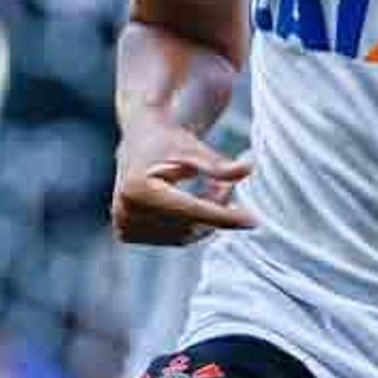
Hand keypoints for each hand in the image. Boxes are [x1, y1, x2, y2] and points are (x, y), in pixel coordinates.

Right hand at [111, 117, 255, 246]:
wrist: (138, 140)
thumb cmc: (168, 140)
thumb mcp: (194, 148)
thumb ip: (219, 164)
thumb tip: (248, 169)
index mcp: (138, 189)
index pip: (191, 211)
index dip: (224, 216)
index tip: (253, 221)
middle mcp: (126, 212)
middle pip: (188, 225)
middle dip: (217, 210)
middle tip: (231, 186)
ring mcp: (124, 226)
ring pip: (184, 235)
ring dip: (207, 218)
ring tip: (213, 188)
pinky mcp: (127, 234)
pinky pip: (174, 237)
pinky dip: (192, 224)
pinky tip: (196, 202)